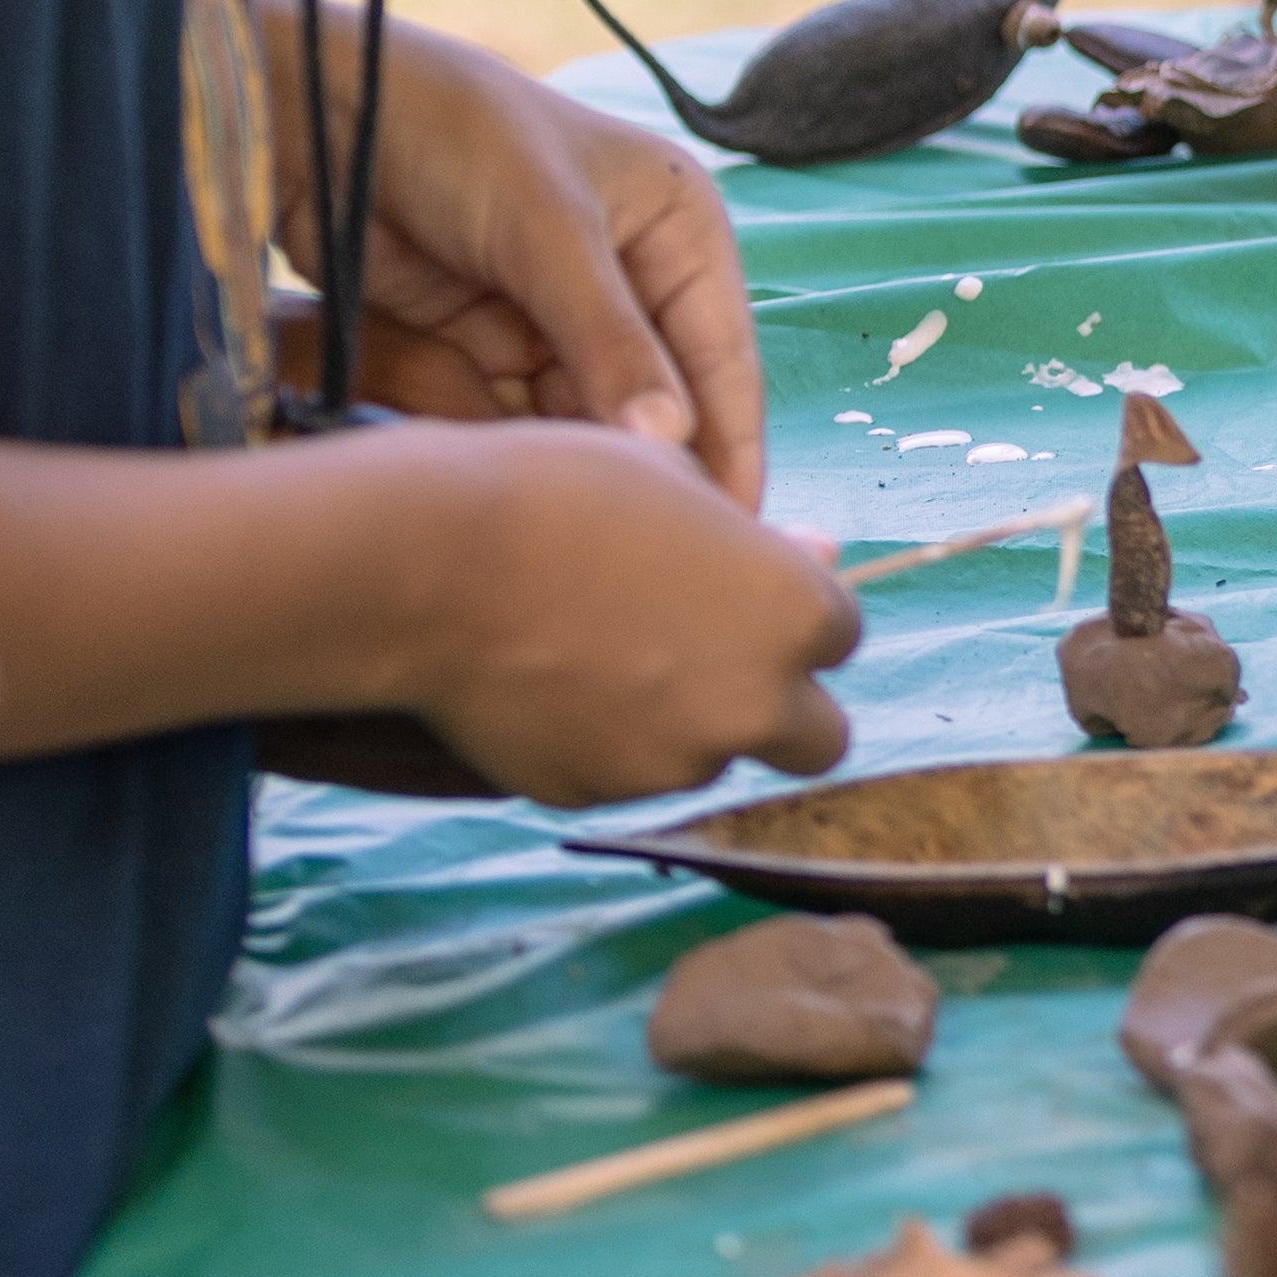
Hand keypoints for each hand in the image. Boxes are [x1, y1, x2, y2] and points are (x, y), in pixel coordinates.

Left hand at [298, 16, 768, 504]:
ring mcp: (554, 313)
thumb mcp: (548, 232)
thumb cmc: (459, 136)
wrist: (321, 112)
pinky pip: (517, 416)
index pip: (720, 355)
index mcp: (678, 228)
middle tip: (651, 554)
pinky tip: (523, 502)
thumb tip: (671, 445)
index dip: (728, 442)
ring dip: (578, 468)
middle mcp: (629, 274)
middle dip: (650, 465)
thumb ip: (610, 342)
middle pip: (656, 397)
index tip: (734, 531)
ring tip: (584, 540)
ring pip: (584, 417)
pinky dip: (517, 454)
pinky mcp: (485, 340)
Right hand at [377, 420, 854, 805]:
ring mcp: (673, 760)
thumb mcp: (680, 482)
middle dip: (783, 708)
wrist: (434, 563)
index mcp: (797, 614)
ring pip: (710, 757)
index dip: (794, 616)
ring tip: (600, 653)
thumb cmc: (564, 493)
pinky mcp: (592, 794)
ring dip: (684, 724)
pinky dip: (604, 743)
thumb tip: (820, 553)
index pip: (841, 636)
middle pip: (819, 739)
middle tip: (720, 665)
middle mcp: (754, 703)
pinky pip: (621, 773)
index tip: (748, 597)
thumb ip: (759, 541)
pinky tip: (550, 685)